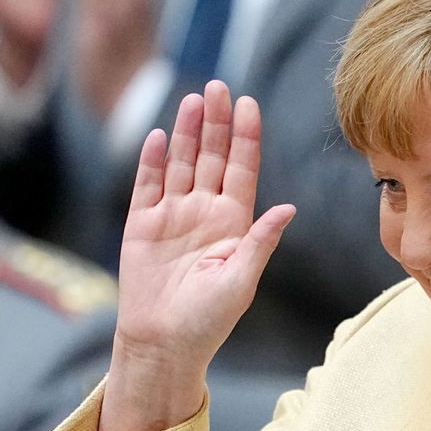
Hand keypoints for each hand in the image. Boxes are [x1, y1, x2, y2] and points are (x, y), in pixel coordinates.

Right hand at [98, 81, 294, 430]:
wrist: (163, 344)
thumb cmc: (208, 321)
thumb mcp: (241, 281)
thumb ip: (260, 242)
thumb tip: (288, 208)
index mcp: (234, 223)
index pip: (242, 168)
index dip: (246, 137)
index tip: (249, 104)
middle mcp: (204, 212)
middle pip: (211, 156)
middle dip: (216, 122)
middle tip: (218, 86)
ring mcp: (172, 215)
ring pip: (180, 162)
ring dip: (185, 132)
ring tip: (193, 100)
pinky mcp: (142, 225)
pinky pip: (147, 184)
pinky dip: (151, 160)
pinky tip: (157, 136)